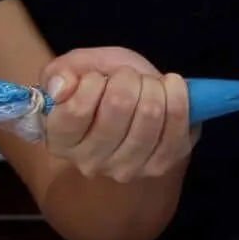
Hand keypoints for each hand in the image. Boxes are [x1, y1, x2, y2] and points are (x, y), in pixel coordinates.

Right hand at [40, 47, 193, 181]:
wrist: (135, 106)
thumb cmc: (100, 88)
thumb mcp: (76, 70)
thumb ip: (61, 73)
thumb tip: (63, 85)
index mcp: (60, 139)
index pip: (75, 110)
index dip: (92, 82)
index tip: (99, 75)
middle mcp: (89, 161)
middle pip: (118, 106)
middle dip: (128, 78)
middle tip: (129, 75)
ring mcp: (126, 168)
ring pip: (150, 115)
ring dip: (154, 87)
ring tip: (150, 82)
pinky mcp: (160, 165)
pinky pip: (176, 129)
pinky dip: (178, 99)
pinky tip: (172, 86)